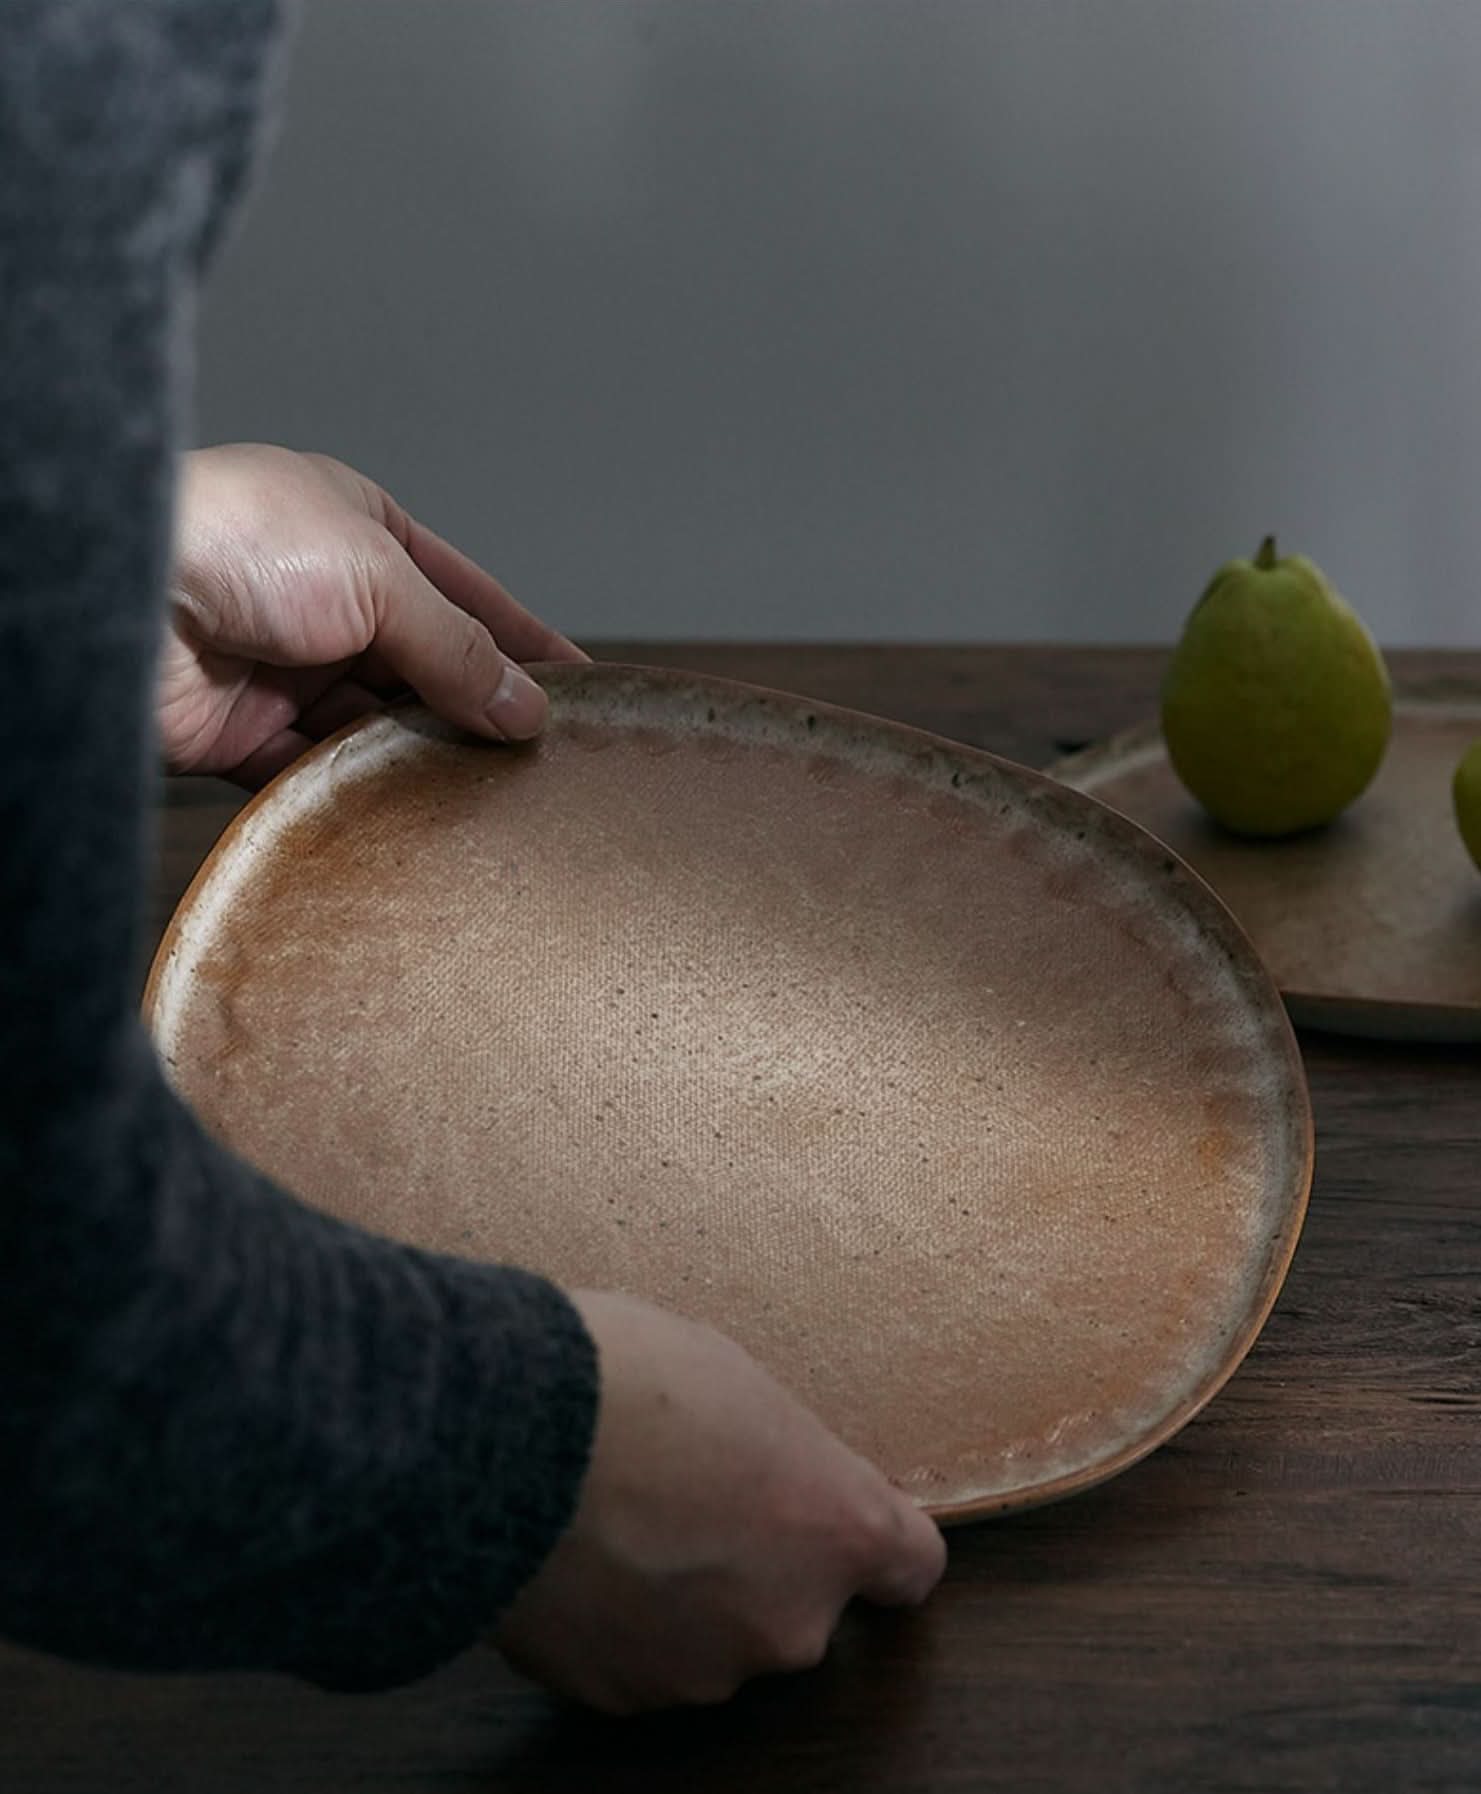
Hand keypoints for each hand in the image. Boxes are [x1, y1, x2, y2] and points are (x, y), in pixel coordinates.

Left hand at [160, 444, 586, 786]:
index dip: (525, 640)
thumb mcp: (378, 576)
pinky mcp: (241, 734)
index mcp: (356, 530)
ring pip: (377, 726)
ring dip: (421, 753)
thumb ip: (457, 646)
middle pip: (424, 665)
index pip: (465, 595)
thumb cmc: (234, 541)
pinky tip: (405, 811)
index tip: (580, 687)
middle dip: (476, 706)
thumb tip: (524, 706)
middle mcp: (320, 598)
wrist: (115, 597)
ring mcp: (281, 667)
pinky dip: (359, 791)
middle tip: (538, 755)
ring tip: (484, 790)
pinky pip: (318, 772)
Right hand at [497, 1292, 946, 1713]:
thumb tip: (764, 1474)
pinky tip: (578, 1554)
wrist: (504, 1439)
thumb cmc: (627, 1382)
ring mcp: (703, 1669)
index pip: (909, 1564)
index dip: (873, 1538)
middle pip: (798, 1604)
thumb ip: (778, 1454)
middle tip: (691, 1493)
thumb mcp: (737, 1380)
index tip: (840, 1519)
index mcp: (838, 1528)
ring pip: (715, 1637)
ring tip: (619, 1518)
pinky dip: (617, 1621)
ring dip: (684, 1596)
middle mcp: (789, 1621)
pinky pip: (637, 1657)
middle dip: (758, 1562)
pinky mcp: (619, 1693)